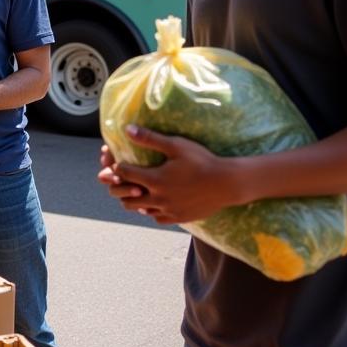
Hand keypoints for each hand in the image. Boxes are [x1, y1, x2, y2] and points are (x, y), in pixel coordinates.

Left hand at [97, 125, 241, 224]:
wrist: (227, 184)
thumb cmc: (202, 161)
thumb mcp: (176, 145)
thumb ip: (150, 138)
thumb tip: (127, 129)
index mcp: (154, 179)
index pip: (122, 174)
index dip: (118, 167)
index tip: (120, 162)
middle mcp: (157, 198)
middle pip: (125, 196)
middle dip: (120, 186)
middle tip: (125, 178)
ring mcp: (167, 210)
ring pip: (139, 209)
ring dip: (134, 199)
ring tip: (138, 189)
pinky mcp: (178, 218)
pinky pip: (156, 218)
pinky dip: (152, 210)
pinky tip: (156, 201)